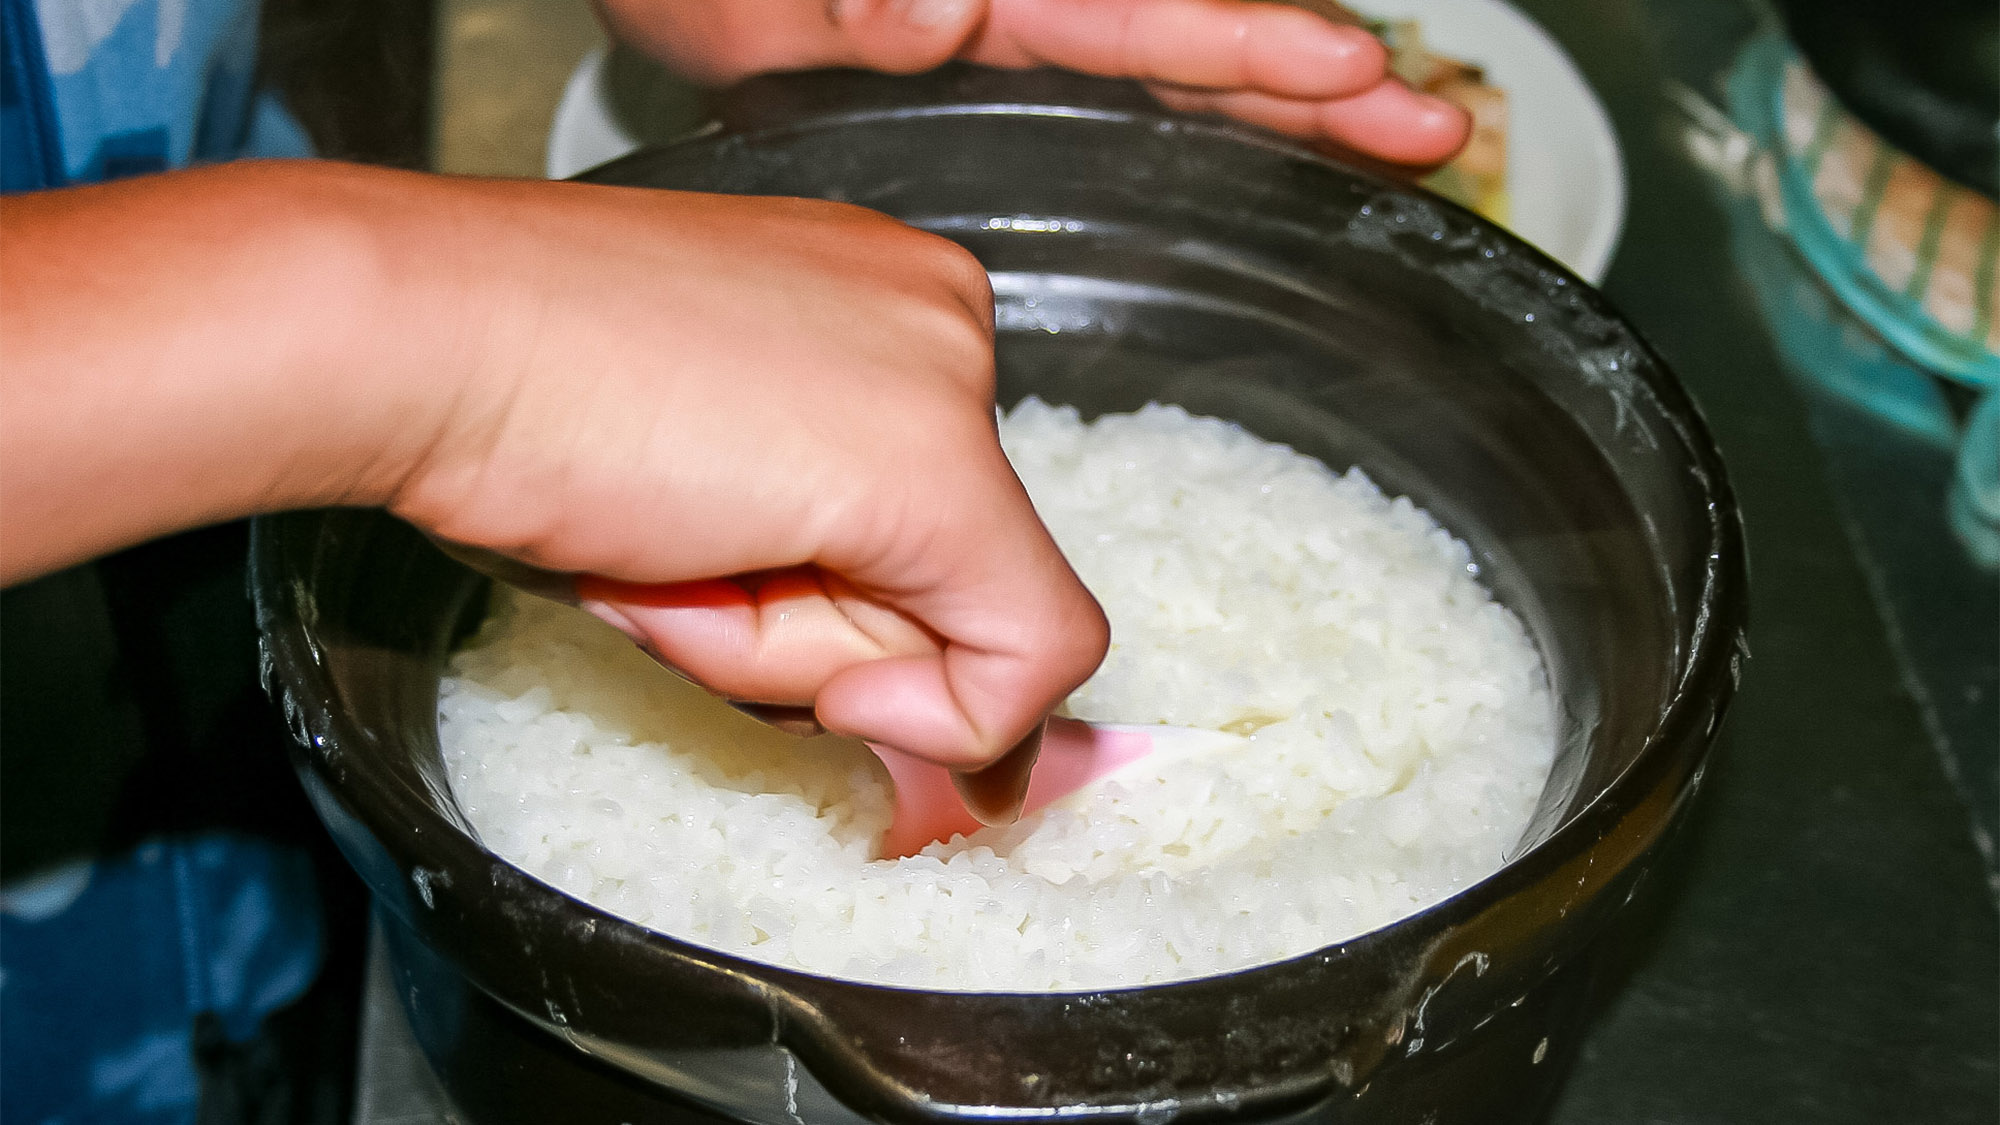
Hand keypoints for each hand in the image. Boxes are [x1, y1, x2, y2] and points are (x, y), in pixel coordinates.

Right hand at [0, 162, 1108, 771]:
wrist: (415, 338)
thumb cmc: (509, 400)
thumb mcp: (700, 486)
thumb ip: (821, 580)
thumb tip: (954, 734)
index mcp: (879, 299)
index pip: (923, 517)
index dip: (829, 606)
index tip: (723, 585)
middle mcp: (939, 316)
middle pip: (940, 576)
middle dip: (799, 628)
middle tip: (665, 552)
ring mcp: (952, 382)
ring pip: (958, 629)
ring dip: (789, 650)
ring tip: (666, 547)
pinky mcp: (941, 469)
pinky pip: (1028, 660)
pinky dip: (930, 710)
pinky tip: (747, 596)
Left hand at [599, 0, 1470, 165]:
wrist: (647, 40)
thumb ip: (856, 0)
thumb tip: (949, 1)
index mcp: (979, 5)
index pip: (1148, 23)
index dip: (1253, 49)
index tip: (1354, 72)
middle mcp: (1009, 26)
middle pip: (1197, 50)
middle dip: (1316, 92)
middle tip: (1436, 130)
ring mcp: (1002, 71)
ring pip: (1172, 92)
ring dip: (1284, 121)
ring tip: (1394, 146)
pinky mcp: (983, 119)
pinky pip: (1110, 134)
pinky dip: (1195, 144)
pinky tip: (1249, 172)